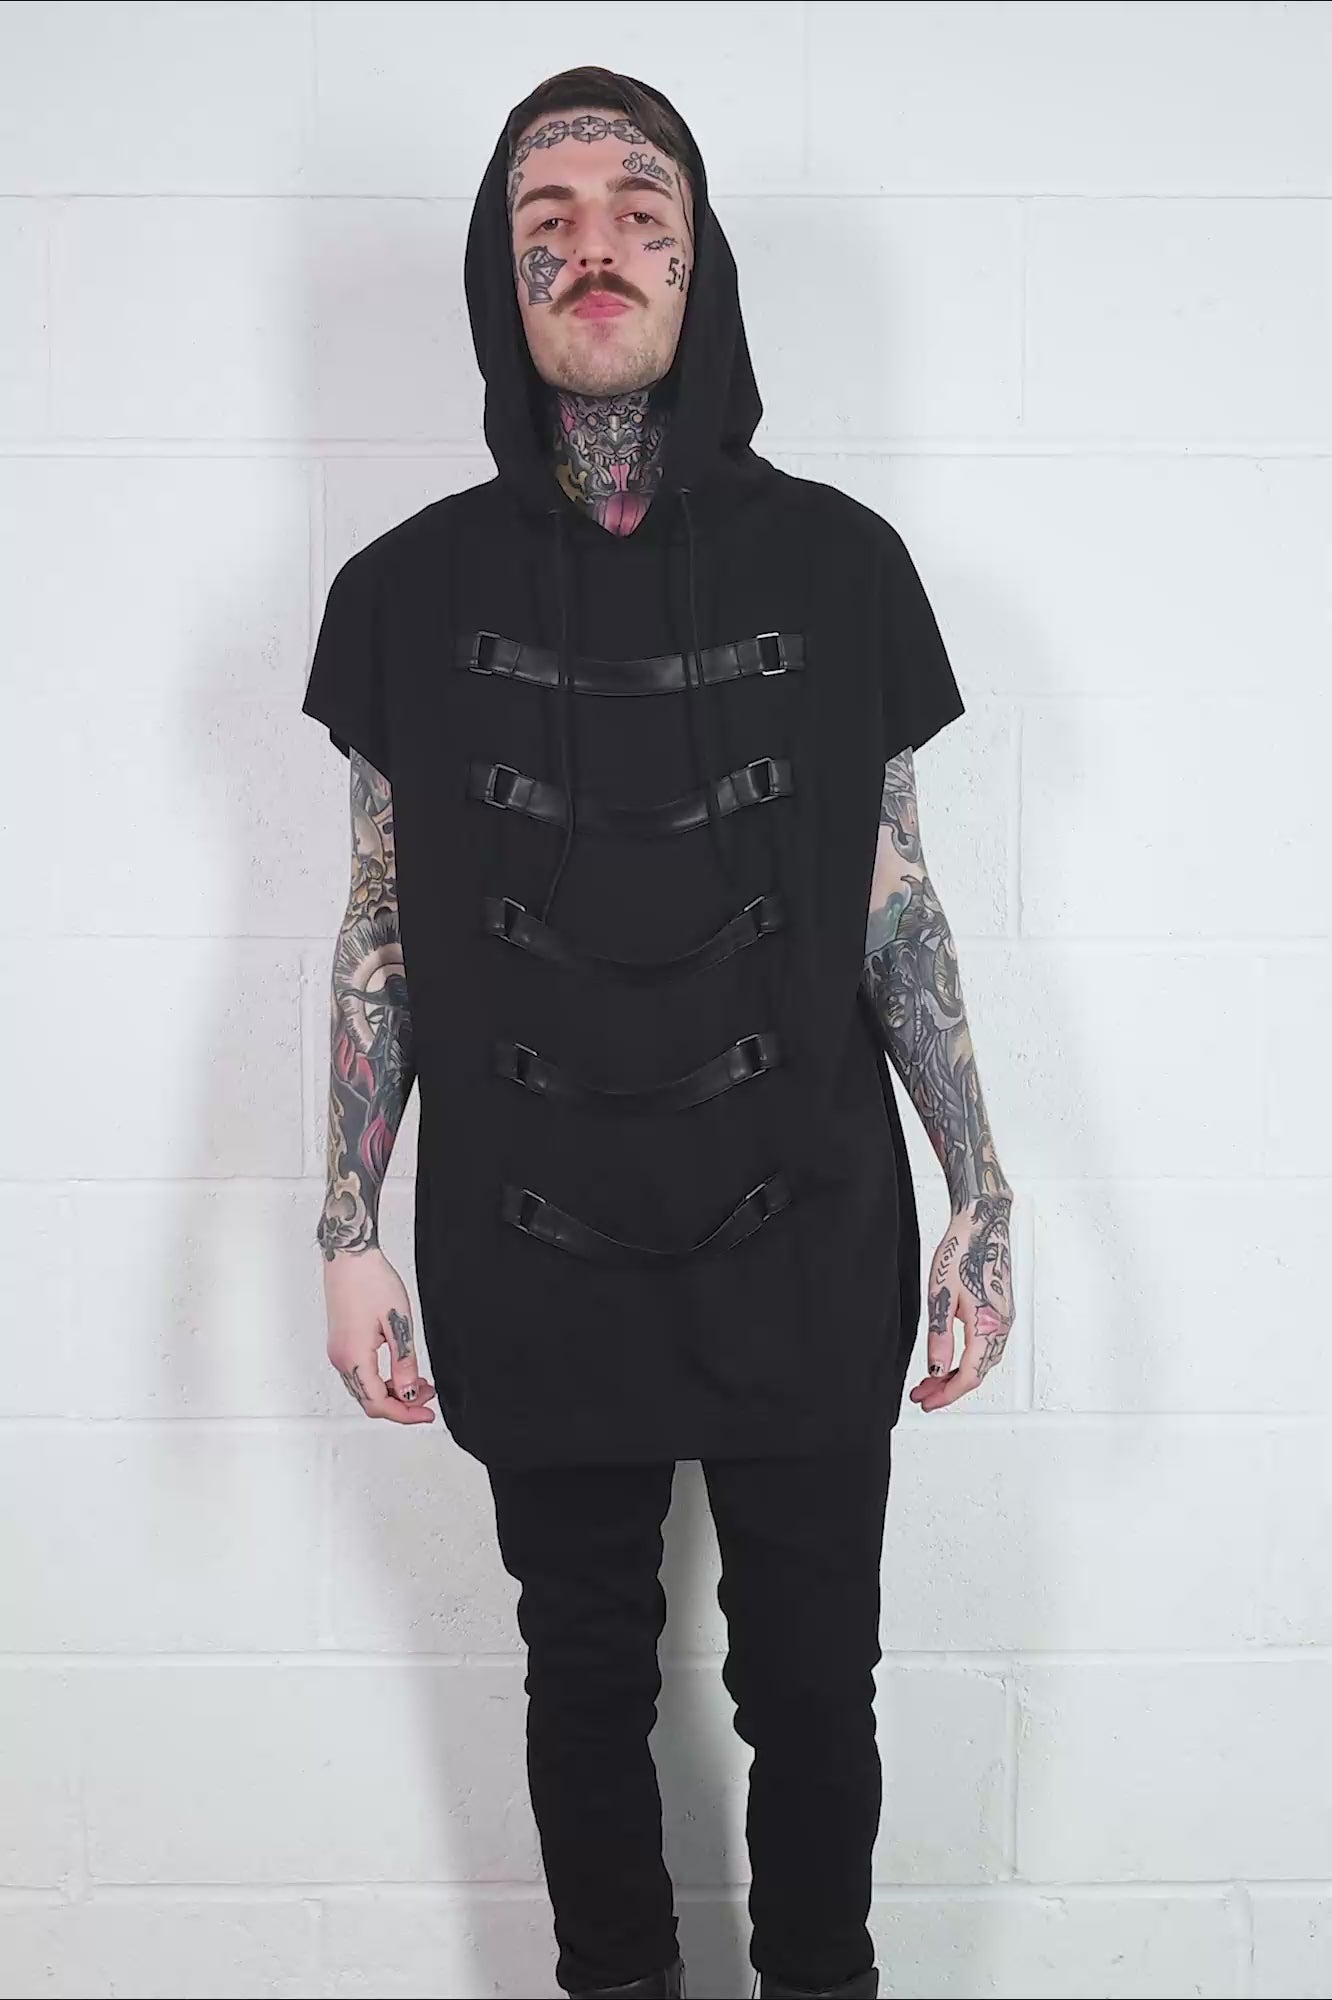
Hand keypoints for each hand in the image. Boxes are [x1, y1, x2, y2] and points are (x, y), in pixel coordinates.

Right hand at [322, 1246, 437, 1422]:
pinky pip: (360, 1374)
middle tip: (428, 1397)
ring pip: (365, 1389)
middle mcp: (341, 1359)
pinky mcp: (341, 1344)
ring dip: (392, 1392)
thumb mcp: (399, 1323)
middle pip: (370, 1401)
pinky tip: (400, 1370)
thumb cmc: (371, 1281)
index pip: (379, 1403)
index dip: (406, 1414)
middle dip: (402, 1404)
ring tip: (420, 1382)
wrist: (348, 1257)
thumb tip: (410, 1392)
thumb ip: (404, 1362)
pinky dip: (381, 1380)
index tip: (427, 1413)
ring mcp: (338, 1352)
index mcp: (354, 1357)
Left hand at [909, 1190, 1013, 1411]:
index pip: (969, 1375)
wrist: (982, 1224)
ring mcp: (1004, 1320)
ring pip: (982, 1362)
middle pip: (977, 1373)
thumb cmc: (962, 1253)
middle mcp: (1002, 1327)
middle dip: (948, 1388)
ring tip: (930, 1380)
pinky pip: (985, 1347)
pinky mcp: (1000, 1313)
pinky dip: (966, 1359)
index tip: (926, 1402)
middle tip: (921, 1394)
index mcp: (988, 1326)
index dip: (946, 1394)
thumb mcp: (941, 1296)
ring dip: (957, 1375)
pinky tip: (948, 1358)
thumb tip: (935, 1371)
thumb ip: (940, 1337)